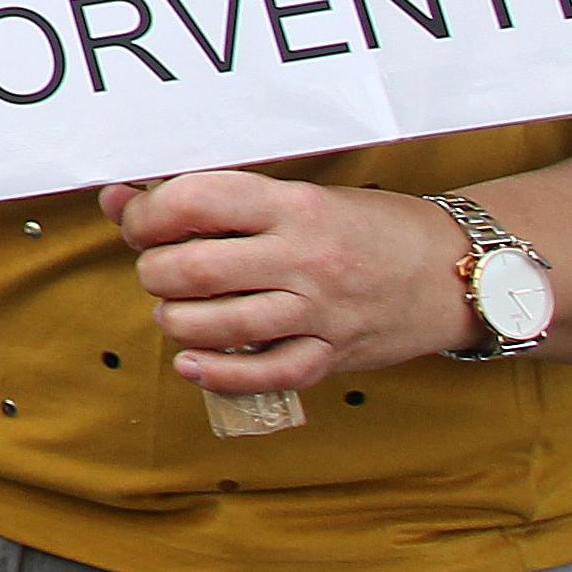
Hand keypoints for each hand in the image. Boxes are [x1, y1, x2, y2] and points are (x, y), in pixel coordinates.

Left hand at [108, 171, 476, 392]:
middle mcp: (305, 257)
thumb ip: (210, 201)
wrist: (455, 271)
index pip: (195, 203)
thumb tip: (115, 200)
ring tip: (175, 310)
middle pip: (195, 269)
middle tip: (159, 270)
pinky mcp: (334, 354)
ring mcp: (321, 311)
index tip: (140, 223)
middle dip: (154, 272)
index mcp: (293, 205)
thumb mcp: (293, 197)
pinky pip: (268, 374)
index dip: (146, 215)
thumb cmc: (364, 225)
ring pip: (221, 324)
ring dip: (176, 320)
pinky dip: (219, 374)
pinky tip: (191, 363)